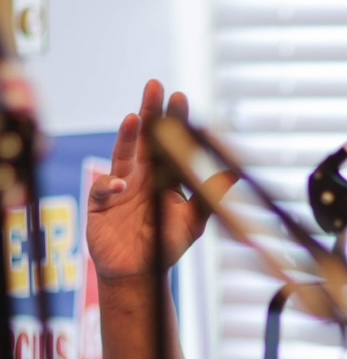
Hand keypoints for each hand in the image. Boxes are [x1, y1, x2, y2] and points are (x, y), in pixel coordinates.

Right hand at [87, 80, 235, 281]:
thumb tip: (235, 175)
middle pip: (144, 138)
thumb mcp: (194, 221)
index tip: (181, 97)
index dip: (173, 121)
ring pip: (121, 156)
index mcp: (162, 176)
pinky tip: (122, 184)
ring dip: (126, 137)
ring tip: (133, 118)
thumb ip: (210, 197)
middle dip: (149, 112)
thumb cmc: (166, 244)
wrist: (140, 271)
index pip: (168, 143)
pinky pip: (104, 189)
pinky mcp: (100, 204)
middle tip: (155, 86)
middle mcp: (140, 175)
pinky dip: (111, 185)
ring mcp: (118, 186)